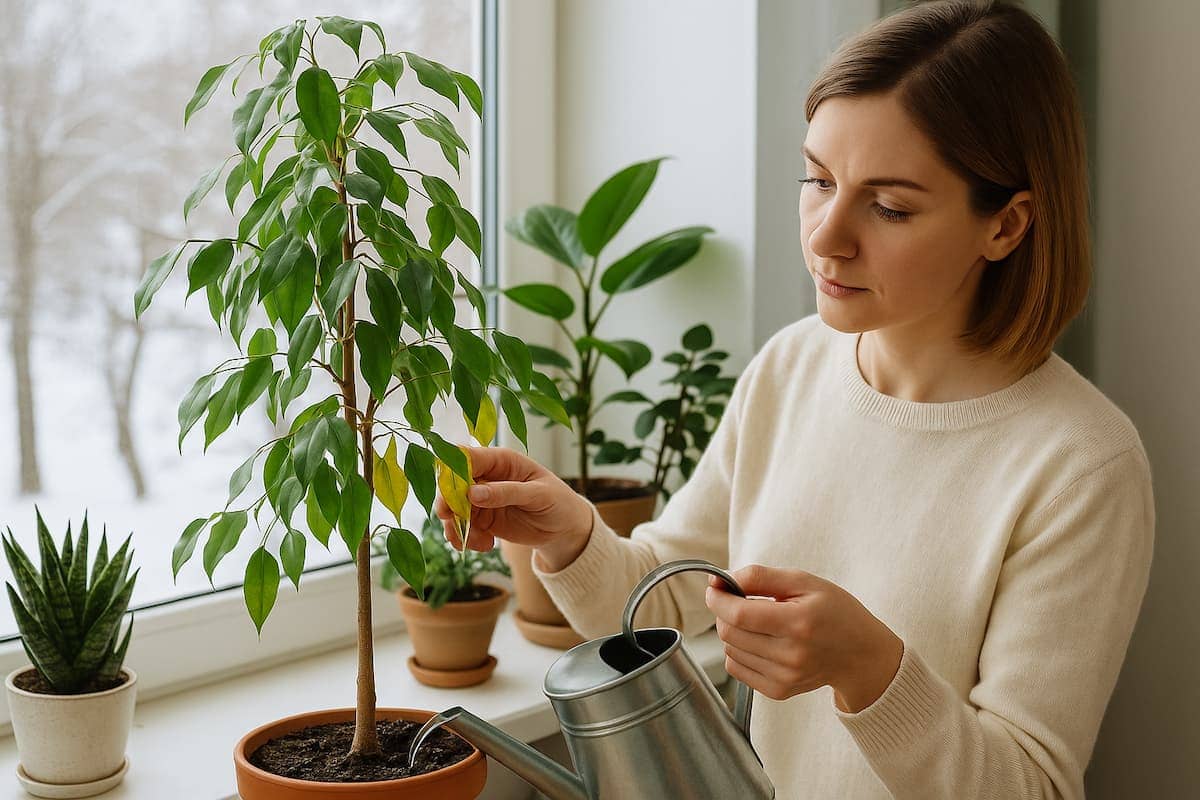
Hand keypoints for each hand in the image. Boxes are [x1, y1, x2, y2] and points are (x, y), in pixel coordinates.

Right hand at [434, 446, 593, 566]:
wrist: (564, 528)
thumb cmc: (558, 502)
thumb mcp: (538, 494)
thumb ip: (506, 492)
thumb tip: (472, 493)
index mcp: (501, 460)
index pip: (467, 457)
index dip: (453, 472)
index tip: (451, 494)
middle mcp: (487, 477)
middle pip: (453, 484)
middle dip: (448, 504)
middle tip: (452, 520)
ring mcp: (482, 498)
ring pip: (454, 508)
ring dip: (457, 527)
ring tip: (477, 542)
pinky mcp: (482, 519)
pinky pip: (462, 527)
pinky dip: (467, 539)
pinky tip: (486, 545)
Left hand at [704, 565, 903, 712]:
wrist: (860, 654)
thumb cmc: (834, 612)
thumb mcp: (803, 581)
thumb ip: (759, 577)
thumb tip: (719, 581)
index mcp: (798, 622)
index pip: (739, 614)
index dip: (718, 598)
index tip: (716, 587)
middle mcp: (790, 654)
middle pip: (729, 632)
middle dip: (725, 612)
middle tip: (740, 601)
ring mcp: (784, 677)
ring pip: (730, 650)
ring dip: (734, 631)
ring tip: (758, 622)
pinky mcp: (778, 691)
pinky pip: (737, 668)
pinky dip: (739, 651)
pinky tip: (760, 641)